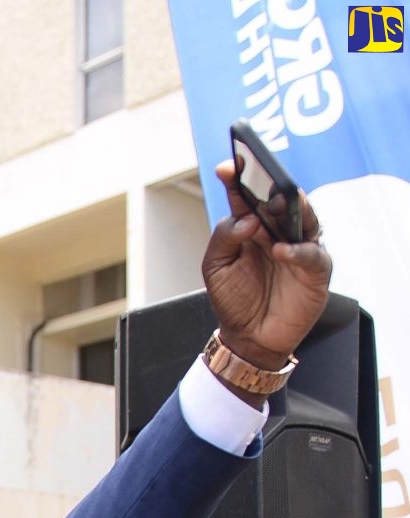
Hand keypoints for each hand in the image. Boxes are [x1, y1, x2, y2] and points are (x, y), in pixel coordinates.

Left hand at [202, 159, 331, 374]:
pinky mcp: (316, 269)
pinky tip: (281, 250)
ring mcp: (299, 247)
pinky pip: (311, 253)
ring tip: (278, 204)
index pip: (247, 196)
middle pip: (281, 200)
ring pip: (304, 217)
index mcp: (252, 226)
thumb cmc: (233, 299)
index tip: (230, 165)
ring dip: (293, 208)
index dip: (240, 178)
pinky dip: (297, 250)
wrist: (249, 336)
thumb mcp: (216, 268)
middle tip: (264, 179)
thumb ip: (224, 239)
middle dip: (273, 187)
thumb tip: (247, 220)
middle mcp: (278, 231)